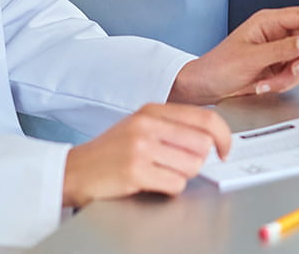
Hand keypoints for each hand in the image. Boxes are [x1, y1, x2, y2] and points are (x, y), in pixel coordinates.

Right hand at [62, 103, 231, 206]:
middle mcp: (147, 125)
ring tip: (161, 173)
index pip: (204, 118)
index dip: (223, 136)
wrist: (74, 170)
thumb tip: (211, 137)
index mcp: (152, 110)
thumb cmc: (110, 151)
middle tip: (182, 165)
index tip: (225, 149)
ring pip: (192, 166)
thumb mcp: (139, 126)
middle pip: (202, 144)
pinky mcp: (135, 171)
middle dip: (198, 160)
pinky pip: (175, 184)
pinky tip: (153, 182)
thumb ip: (172, 127)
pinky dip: (170, 188)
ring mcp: (141, 148)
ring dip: (183, 175)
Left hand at [168, 5, 298, 104]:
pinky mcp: (278, 66)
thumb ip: (281, 49)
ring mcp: (278, 51)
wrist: (206, 87)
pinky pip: (294, 75)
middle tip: (292, 70)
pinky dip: (283, 83)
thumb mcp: (250, 58)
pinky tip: (265, 85)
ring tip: (268, 82)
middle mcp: (276, 33)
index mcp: (269, 21)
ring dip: (289, 76)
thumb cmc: (218, 67)